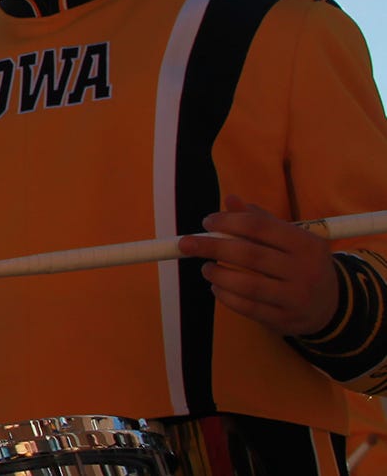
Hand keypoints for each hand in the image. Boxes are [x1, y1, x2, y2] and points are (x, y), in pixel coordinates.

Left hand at [180, 194, 340, 336]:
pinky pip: (248, 308)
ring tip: (206, 268)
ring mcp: (297, 297)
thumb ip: (260, 220)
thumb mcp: (289, 239)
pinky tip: (217, 287)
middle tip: (187, 244)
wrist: (331, 304)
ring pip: (248, 285)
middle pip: (249, 255)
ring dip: (218, 274)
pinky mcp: (287, 319)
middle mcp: (306, 270)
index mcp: (306, 243)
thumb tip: (230, 200)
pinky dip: (226, 296)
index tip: (207, 222)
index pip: (259, 226)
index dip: (228, 221)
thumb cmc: (300, 263)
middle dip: (212, 247)